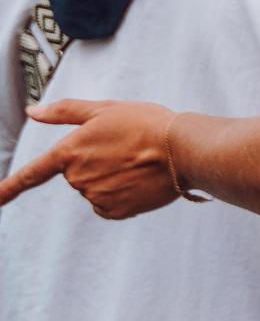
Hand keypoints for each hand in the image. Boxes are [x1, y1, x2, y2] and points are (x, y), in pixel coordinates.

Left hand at [0, 100, 182, 216]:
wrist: (181, 149)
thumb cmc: (146, 123)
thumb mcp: (106, 109)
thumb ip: (66, 112)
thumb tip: (33, 111)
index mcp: (70, 152)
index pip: (32, 174)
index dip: (7, 188)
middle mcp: (77, 178)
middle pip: (78, 175)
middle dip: (96, 163)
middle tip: (126, 148)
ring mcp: (94, 196)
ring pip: (95, 189)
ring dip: (111, 179)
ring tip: (138, 163)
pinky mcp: (113, 211)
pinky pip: (109, 205)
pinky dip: (121, 195)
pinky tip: (139, 181)